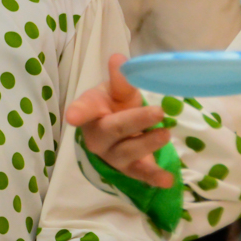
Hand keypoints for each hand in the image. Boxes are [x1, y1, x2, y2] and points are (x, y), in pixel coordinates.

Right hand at [64, 54, 174, 187]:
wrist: (119, 131)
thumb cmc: (114, 106)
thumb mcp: (117, 90)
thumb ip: (120, 79)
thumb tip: (119, 59)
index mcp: (90, 111)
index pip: (83, 110)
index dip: (78, 112)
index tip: (72, 116)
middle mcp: (98, 137)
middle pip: (114, 130)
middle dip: (136, 121)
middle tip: (158, 112)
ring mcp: (113, 156)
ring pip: (128, 152)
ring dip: (148, 144)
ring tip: (166, 133)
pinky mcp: (130, 169)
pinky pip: (141, 175)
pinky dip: (154, 178)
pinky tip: (168, 181)